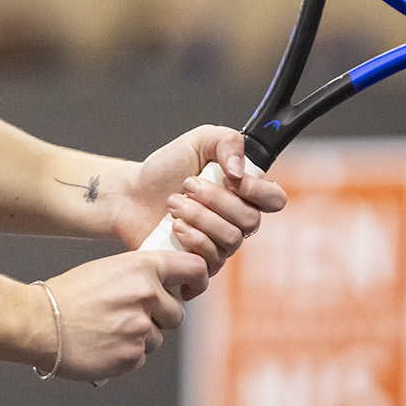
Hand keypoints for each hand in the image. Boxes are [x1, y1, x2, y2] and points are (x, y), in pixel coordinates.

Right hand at [38, 251, 206, 380]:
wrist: (40, 322)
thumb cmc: (67, 295)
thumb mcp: (107, 269)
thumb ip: (140, 276)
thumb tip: (161, 288)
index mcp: (142, 267)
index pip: (194, 268)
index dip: (196, 281)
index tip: (189, 290)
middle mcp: (147, 295)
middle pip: (177, 314)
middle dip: (159, 318)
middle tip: (128, 315)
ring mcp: (141, 327)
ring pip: (157, 338)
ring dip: (139, 337)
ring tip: (107, 330)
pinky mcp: (132, 355)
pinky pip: (141, 357)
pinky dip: (126, 354)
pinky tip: (103, 343)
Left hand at [114, 125, 286, 274]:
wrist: (131, 195)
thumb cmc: (165, 169)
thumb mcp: (197, 141)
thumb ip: (227, 141)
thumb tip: (239, 171)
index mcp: (244, 192)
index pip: (275, 199)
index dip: (259, 191)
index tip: (231, 178)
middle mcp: (237, 221)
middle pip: (250, 221)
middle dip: (216, 200)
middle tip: (187, 185)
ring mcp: (221, 245)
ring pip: (231, 240)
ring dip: (199, 217)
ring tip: (174, 203)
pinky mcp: (202, 265)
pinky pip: (212, 261)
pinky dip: (192, 239)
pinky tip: (174, 227)